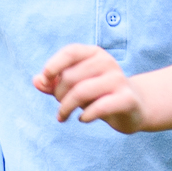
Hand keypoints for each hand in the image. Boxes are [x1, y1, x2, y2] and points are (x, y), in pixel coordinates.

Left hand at [34, 43, 149, 130]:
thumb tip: (37, 81)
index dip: (53, 65)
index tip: (45, 80)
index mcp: (95, 53)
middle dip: (59, 94)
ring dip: (66, 107)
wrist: (134, 107)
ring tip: (63, 116)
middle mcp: (108, 62)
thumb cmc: (99, 94)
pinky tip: (82, 119)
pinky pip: (99, 107)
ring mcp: (119, 80)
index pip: (70, 52)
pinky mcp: (126, 99)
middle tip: (60, 106)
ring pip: (81, 92)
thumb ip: (54, 83)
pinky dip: (85, 116)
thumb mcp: (75, 87)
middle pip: (71, 77)